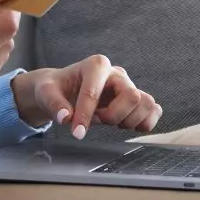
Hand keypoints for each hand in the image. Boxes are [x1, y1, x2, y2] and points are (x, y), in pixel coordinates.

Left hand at [10, 55, 161, 137]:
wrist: (62, 89)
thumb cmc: (55, 88)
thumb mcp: (45, 93)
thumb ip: (54, 104)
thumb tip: (66, 118)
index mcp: (95, 65)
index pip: (95, 92)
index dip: (86, 115)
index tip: (77, 133)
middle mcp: (116, 73)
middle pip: (132, 97)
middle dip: (114, 116)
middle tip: (98, 120)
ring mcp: (128, 85)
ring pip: (147, 103)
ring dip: (130, 120)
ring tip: (111, 122)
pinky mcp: (135, 99)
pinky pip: (154, 110)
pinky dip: (144, 123)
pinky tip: (125, 125)